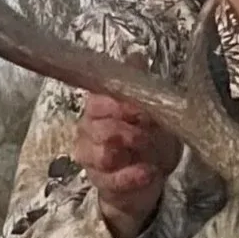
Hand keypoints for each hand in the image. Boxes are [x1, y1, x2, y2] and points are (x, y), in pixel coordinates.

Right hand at [73, 62, 182, 237]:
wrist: (149, 175)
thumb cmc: (148, 136)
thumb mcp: (152, 107)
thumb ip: (139, 83)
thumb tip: (135, 55)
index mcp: (97, 106)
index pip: (97, 100)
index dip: (120, 105)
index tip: (142, 110)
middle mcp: (87, 130)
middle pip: (98, 127)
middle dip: (128, 129)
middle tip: (150, 131)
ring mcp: (91, 158)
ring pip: (101, 153)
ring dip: (130, 151)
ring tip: (149, 150)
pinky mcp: (100, 182)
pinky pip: (112, 179)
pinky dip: (133, 176)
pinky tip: (148, 172)